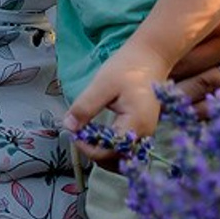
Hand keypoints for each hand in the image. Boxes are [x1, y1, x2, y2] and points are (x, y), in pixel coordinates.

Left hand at [65, 42, 166, 162]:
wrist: (151, 57)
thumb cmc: (127, 67)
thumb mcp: (102, 84)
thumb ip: (85, 107)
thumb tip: (68, 126)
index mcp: (136, 125)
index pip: (110, 152)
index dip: (88, 148)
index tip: (73, 133)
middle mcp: (144, 135)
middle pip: (118, 161)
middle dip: (95, 153)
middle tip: (78, 135)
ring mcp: (146, 134)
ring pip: (123, 158)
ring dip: (103, 153)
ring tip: (86, 136)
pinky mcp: (143, 130)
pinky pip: (127, 149)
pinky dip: (111, 148)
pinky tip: (98, 135)